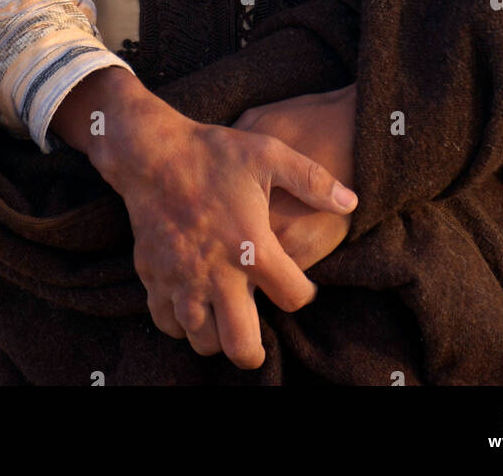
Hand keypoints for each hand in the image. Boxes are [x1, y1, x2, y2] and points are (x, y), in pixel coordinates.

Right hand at [51, 68, 357, 369]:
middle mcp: (216, 273)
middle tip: (259, 337)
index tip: (300, 285)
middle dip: (256, 350)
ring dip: (218, 335)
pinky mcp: (152, 277)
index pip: (293, 298)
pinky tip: (195, 302)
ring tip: (227, 315)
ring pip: (203, 341)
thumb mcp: (268, 154)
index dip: (304, 294)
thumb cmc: (214, 152)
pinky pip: (168, 322)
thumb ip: (313, 179)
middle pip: (241, 346)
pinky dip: (182, 323)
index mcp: (250, 246)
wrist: (152, 151)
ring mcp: (181, 279)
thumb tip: (351, 201)